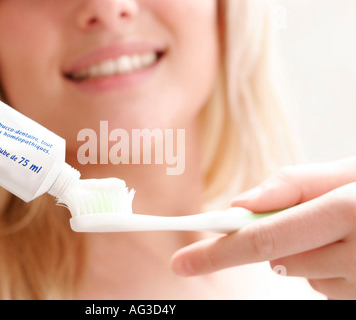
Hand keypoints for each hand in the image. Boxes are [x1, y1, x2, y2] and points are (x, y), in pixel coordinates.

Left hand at [171, 157, 355, 299]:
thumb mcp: (350, 172)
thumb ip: (293, 185)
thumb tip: (239, 205)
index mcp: (348, 210)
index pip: (262, 238)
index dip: (216, 252)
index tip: (181, 262)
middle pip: (278, 259)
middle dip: (276, 240)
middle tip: (312, 218)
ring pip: (302, 275)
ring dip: (308, 253)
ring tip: (347, 229)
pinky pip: (327, 288)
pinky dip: (328, 269)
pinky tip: (355, 250)